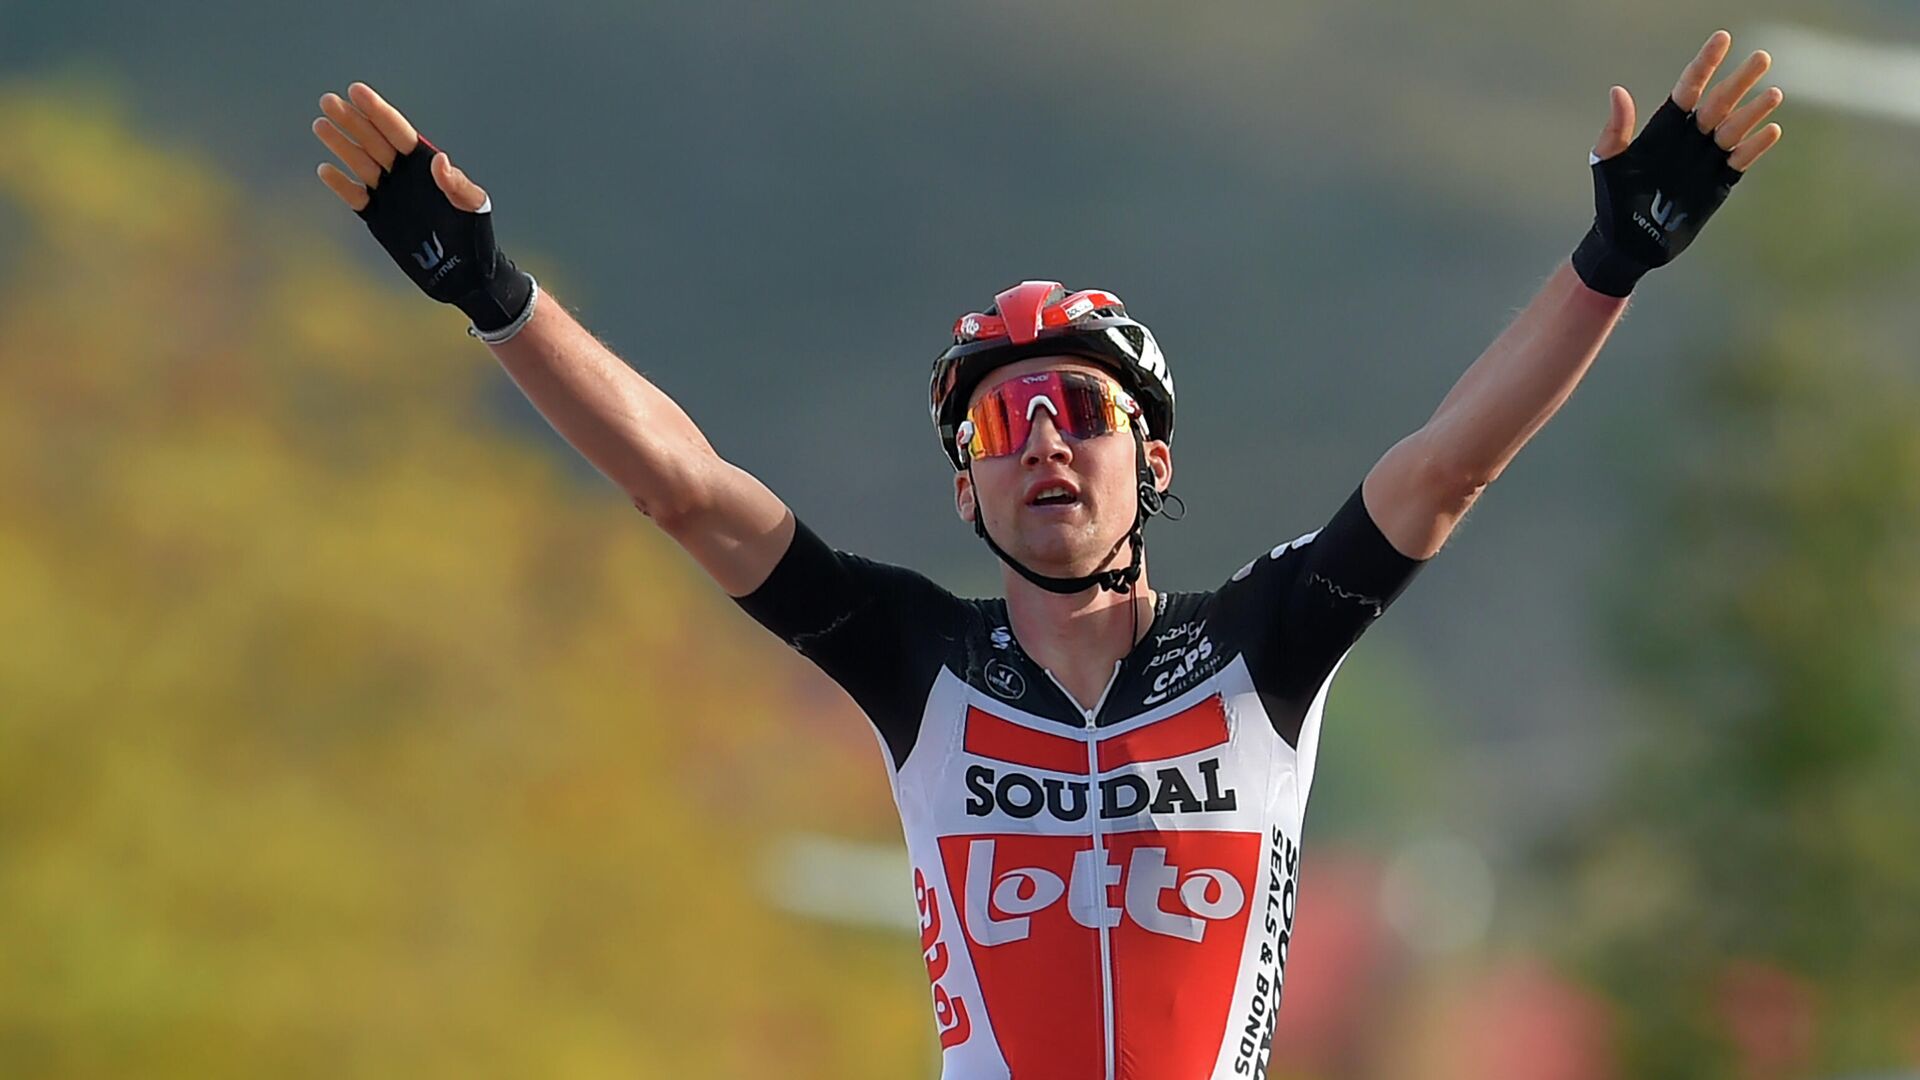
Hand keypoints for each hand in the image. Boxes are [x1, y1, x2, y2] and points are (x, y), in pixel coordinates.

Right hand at [309, 82, 533, 336]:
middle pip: (373, 141)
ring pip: (360, 163)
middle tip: (328, 100)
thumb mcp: (474, 209)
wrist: (465, 276)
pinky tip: (326, 169)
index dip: (378, 111)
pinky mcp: (379, 218)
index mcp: (427, 166)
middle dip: (352, 120)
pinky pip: (356, 197)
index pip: (398, 132)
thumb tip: (440, 161)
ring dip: (341, 144)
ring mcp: (391, 195)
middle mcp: (406, 176)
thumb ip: (458, 185)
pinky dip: (341, 185)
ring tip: (320, 124)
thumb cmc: (478, 238)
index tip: (356, 91)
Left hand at [1572, 31, 1783, 296]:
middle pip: (1720, 102)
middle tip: (1762, 57)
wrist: (1627, 243)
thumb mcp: (1608, 162)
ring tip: (1773, 93)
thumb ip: (1616, 130)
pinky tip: (1771, 130)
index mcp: (1663, 128)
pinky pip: (1741, 160)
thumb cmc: (1612, 200)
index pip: (1689, 88)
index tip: (1722, 38)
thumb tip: (1617, 92)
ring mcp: (1706, 159)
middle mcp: (1689, 138)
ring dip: (1754, 111)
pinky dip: (1755, 146)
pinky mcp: (1718, 182)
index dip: (1705, 63)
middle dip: (1740, 80)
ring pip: (1735, 128)